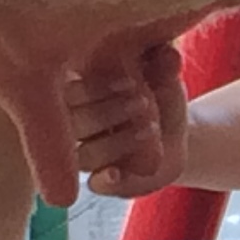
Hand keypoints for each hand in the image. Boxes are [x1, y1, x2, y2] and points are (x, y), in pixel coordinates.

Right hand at [68, 44, 188, 195]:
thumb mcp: (162, 77)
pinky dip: (106, 179)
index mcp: (75, 96)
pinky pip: (96, 184)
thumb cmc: (157, 97)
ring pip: (84, 155)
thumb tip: (170, 54)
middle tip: (142, 102)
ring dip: (116, 142)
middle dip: (106, 112)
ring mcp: (86, 155)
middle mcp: (72, 127)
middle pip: (71, 123)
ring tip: (150, 128)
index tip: (130, 82)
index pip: (65, 93)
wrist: (174, 136)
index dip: (93, 88)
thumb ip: (161, 65)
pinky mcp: (105, 181)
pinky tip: (115, 172)